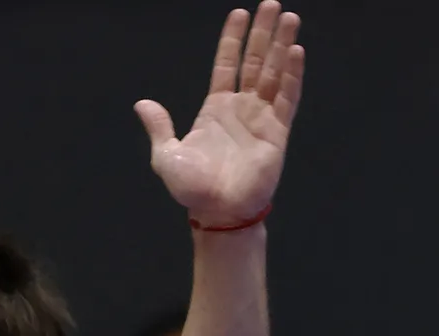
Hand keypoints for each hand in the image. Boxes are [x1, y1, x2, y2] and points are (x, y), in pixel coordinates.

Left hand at [135, 2, 304, 227]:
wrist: (218, 212)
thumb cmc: (193, 188)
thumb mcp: (166, 156)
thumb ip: (160, 127)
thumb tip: (142, 103)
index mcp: (215, 109)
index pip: (226, 65)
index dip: (232, 40)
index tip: (239, 14)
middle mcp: (241, 108)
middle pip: (254, 62)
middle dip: (262, 34)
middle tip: (270, 4)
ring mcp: (261, 117)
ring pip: (273, 73)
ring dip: (281, 46)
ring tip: (288, 18)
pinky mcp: (278, 131)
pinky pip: (287, 97)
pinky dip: (292, 75)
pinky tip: (296, 51)